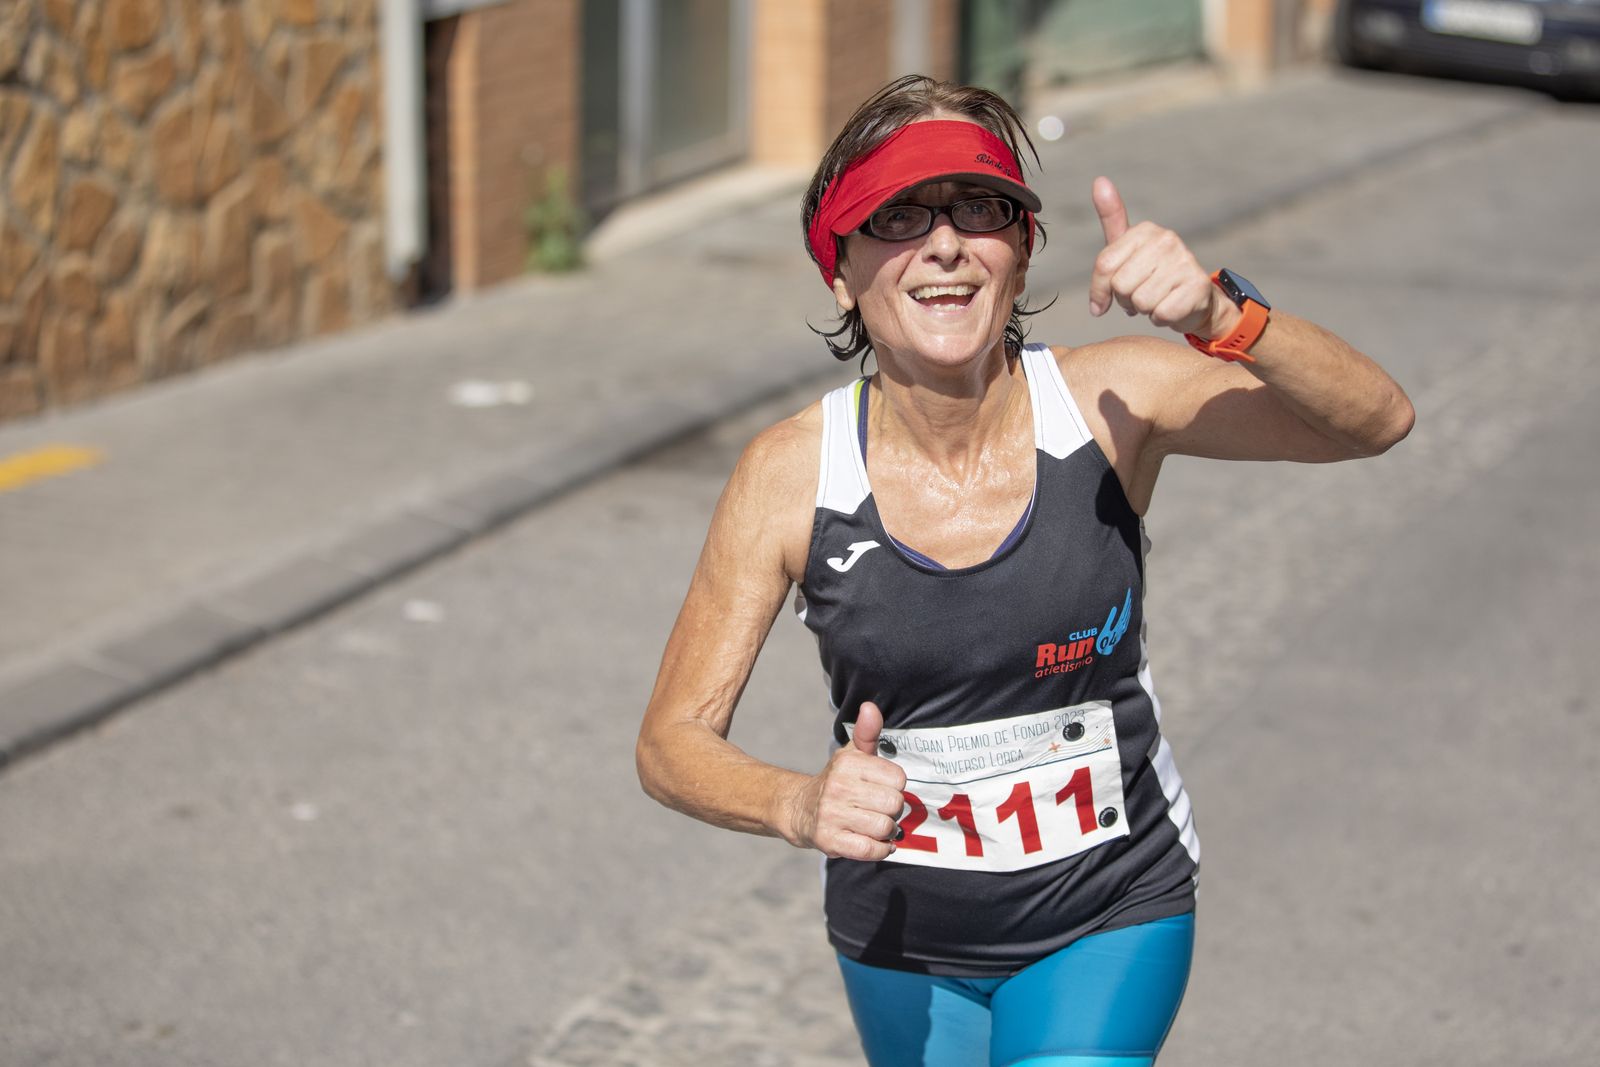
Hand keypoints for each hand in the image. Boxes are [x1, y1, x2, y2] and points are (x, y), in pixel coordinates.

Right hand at [783, 702, 907, 860]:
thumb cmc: (837, 781)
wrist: (799, 809)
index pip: (898, 778)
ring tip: (876, 825)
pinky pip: (870, 849)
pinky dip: (881, 849)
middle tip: (880, 809)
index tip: (883, 788)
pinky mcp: (830, 840)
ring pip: (885, 827)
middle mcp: (838, 787)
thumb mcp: (851, 754)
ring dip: (887, 831)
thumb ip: (867, 732)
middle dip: (893, 810)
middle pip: (894, 804)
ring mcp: (832, 815)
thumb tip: (870, 707)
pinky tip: (877, 842)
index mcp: (847, 763)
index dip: (895, 786)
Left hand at [1088, 176, 1238, 339]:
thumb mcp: (1127, 248)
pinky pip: (1161, 314)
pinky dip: (1162, 319)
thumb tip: (1099, 180)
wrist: (1195, 301)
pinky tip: (1172, 308)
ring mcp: (1185, 261)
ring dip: (1144, 310)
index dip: (1099, 291)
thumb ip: (1112, 219)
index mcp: (1146, 230)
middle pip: (1121, 286)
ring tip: (1157, 300)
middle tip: (1141, 295)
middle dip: (1125, 300)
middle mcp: (1167, 239)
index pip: (1104, 266)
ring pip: (1140, 302)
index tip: (1102, 303)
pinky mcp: (1197, 286)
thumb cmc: (1152, 275)